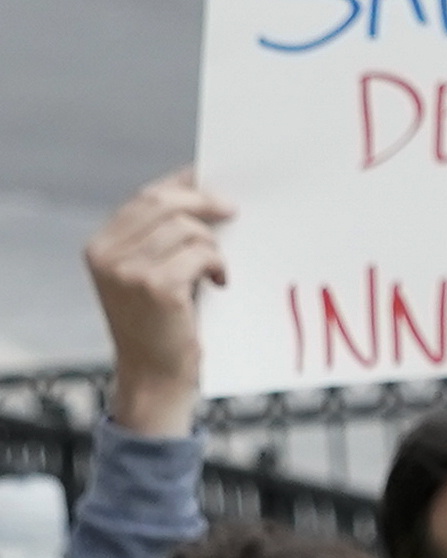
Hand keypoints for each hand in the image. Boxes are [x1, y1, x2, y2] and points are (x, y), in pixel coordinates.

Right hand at [86, 172, 232, 437]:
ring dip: (213, 245)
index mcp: (101, 246)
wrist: (155, 378)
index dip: (180, 184)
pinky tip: (221, 283)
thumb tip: (203, 196)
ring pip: (186, 227)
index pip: (144, 197)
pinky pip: (200, 254)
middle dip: (204, 202)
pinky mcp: (156, 286)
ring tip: (218, 270)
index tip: (207, 179)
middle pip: (165, 202)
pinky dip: (218, 264)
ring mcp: (128, 269)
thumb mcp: (149, 278)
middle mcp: (107, 253)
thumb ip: (160, 241)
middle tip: (233, 212)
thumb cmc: (163, 327)